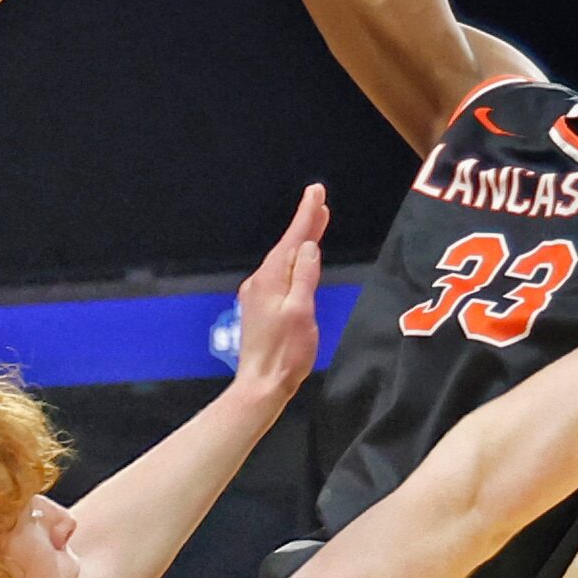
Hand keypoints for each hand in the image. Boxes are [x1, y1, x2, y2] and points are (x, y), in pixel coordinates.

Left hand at [233, 184, 327, 399]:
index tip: (317, 193)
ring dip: (301, 242)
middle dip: (305, 224)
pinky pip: (281, 274)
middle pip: (288, 247)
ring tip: (316, 222)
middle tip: (319, 201)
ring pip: (284, 260)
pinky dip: (295, 261)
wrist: (261, 385)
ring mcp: (258, 294)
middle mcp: (260, 281)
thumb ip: (305, 277)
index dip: (307, 216)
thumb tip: (309, 248)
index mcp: (271, 279)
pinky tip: (302, 260)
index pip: (294, 240)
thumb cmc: (285, 352)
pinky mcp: (261, 307)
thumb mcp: (301, 312)